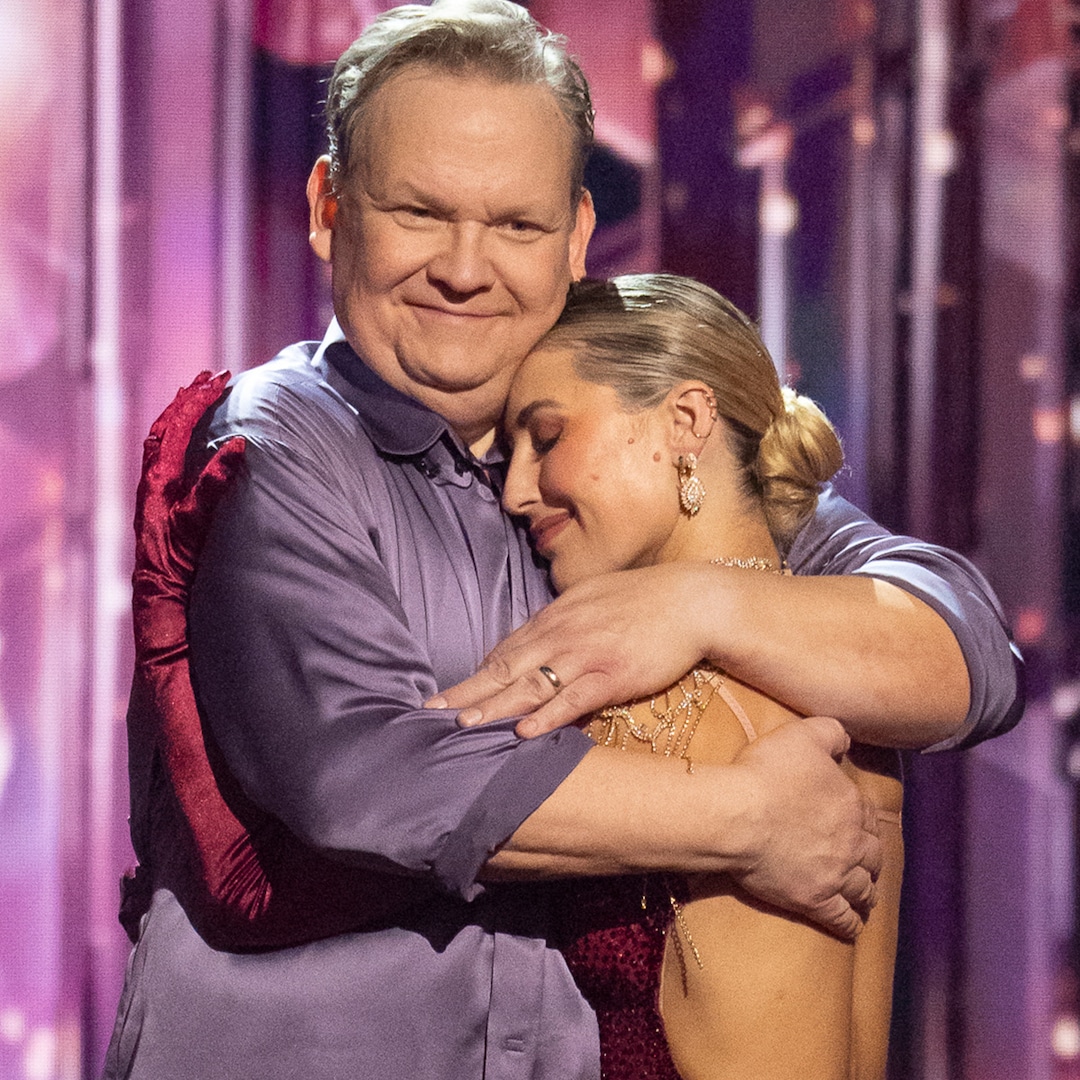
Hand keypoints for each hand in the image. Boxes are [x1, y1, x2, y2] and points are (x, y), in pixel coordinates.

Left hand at [428, 564, 709, 736]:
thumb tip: (534, 637)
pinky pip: (573, 699)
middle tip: (430, 712)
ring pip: (530, 685)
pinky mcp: (613, 675)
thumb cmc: (643, 600)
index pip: (505, 650)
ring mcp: (586, 656)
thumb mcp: (591, 600)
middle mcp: (562, 635)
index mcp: (555, 618)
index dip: (474, 675)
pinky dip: (547, 716)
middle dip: (466, 691)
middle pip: (504, 667)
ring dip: (493, 707)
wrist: (691, 600)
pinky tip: (523, 732)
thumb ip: (560, 620)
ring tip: (461, 726)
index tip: (445, 695)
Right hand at [726, 716, 882, 940]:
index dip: (866, 823)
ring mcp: (834, 875)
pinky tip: (853, 928)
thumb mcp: (802, 735)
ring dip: (866, 893)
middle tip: (868, 864)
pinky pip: (842, 920)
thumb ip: (831, 732)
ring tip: (865, 897)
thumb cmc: (766, 772)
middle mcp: (851, 843)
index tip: (863, 828)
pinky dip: (851, 925)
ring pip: (863, 890)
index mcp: (851, 805)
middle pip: (873, 857)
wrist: (738, 814)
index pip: (870, 817)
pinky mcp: (813, 900)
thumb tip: (847, 738)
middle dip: (873, 861)